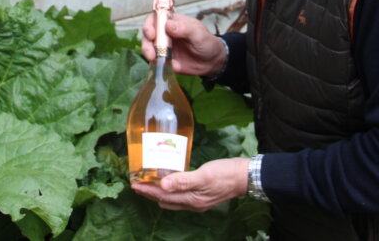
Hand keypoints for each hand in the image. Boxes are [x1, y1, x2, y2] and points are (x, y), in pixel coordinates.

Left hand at [131, 158, 248, 211]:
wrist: (244, 177)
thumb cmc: (225, 174)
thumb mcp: (203, 175)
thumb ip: (183, 180)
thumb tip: (162, 185)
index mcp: (191, 199)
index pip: (163, 196)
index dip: (148, 191)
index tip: (134, 185)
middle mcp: (192, 203)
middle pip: (165, 199)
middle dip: (150, 193)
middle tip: (138, 184)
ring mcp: (197, 200)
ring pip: (172, 199)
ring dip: (159, 192)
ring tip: (149, 183)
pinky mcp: (202, 195)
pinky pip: (180, 195)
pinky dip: (171, 190)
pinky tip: (170, 181)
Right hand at [141, 12, 226, 76]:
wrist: (213, 62)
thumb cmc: (207, 42)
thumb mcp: (199, 34)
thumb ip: (184, 29)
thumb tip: (168, 25)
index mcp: (172, 22)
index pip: (155, 19)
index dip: (150, 25)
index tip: (151, 34)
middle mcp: (165, 33)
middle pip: (148, 35)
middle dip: (146, 44)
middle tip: (150, 53)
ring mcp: (164, 47)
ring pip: (150, 49)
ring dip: (149, 55)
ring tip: (155, 60)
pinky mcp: (166, 60)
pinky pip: (158, 62)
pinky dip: (163, 65)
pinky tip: (175, 66)